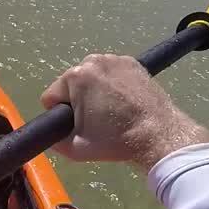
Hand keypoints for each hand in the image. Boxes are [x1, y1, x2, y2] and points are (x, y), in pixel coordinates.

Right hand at [40, 54, 208, 169]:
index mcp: (76, 76)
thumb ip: (54, 140)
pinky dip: (112, 84)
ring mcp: (115, 59)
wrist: (157, 135)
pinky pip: (110, 73)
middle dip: (78, 100)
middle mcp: (93, 61)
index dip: (60, 114)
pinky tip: (122, 101)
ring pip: (91, 77)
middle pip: (72, 84)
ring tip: (111, 111)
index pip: (51, 96)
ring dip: (95, 91)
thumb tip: (51, 134)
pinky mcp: (133, 62)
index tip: (78, 124)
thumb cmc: (116, 141)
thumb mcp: (75, 149)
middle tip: (96, 120)